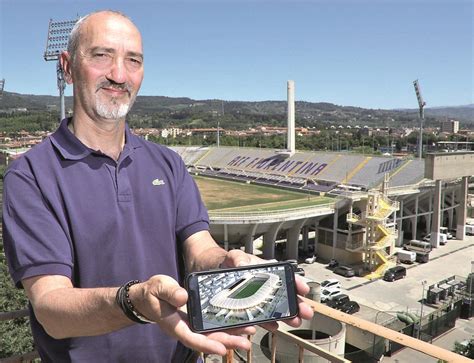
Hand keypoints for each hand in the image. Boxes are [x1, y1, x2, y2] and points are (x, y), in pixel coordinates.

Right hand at [129, 275, 253, 354]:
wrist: (147, 297)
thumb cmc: (152, 293)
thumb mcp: (158, 287)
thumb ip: (170, 292)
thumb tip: (184, 296)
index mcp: (174, 324)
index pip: (192, 337)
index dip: (207, 344)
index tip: (221, 348)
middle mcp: (184, 328)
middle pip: (207, 339)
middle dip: (227, 341)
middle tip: (246, 343)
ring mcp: (191, 325)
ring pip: (212, 334)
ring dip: (230, 335)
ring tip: (249, 334)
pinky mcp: (195, 320)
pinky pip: (212, 326)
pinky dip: (226, 327)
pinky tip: (239, 325)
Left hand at [218, 250, 313, 329]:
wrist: (218, 272)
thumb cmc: (230, 262)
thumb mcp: (235, 256)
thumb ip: (239, 257)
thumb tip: (243, 263)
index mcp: (267, 272)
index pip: (285, 276)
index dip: (296, 282)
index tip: (304, 289)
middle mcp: (266, 286)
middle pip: (285, 296)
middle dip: (297, 304)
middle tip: (306, 312)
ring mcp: (260, 299)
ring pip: (277, 309)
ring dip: (288, 316)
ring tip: (295, 322)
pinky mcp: (250, 309)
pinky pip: (261, 317)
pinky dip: (268, 322)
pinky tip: (274, 326)